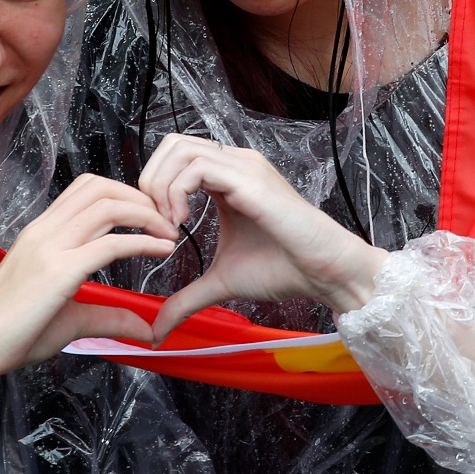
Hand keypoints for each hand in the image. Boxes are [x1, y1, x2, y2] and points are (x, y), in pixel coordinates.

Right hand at [0, 173, 178, 385]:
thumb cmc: (13, 334)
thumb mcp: (70, 318)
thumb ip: (108, 316)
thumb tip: (146, 328)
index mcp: (42, 232)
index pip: (87, 189)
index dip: (124, 194)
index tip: (150, 216)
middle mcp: (44, 231)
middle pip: (101, 188)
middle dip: (141, 197)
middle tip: (167, 220)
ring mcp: (50, 247)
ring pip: (107, 206)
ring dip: (147, 214)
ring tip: (169, 232)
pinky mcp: (59, 271)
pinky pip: (110, 244)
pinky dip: (143, 242)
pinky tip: (162, 249)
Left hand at [138, 134, 387, 341]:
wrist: (323, 273)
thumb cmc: (282, 269)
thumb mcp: (221, 281)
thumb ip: (187, 299)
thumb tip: (158, 330)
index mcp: (226, 178)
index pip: (175, 155)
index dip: (154, 186)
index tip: (157, 228)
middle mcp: (234, 164)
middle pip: (173, 143)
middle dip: (151, 179)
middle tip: (156, 221)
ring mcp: (243, 167)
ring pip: (181, 149)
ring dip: (162, 186)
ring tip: (170, 225)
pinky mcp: (249, 179)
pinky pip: (197, 167)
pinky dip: (177, 192)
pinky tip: (182, 224)